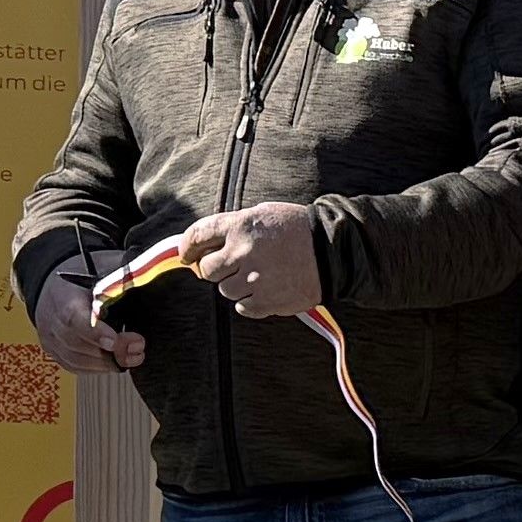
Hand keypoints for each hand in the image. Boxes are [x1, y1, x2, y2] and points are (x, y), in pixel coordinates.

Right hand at [32, 263, 146, 376]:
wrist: (56, 286)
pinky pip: (76, 367)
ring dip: (107, 363)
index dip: (95, 332)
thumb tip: (149, 281)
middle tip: (137, 349)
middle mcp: (51, 321)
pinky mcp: (56, 353)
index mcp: (62, 296)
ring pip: (76, 360)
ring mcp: (51, 340)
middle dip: (110, 351)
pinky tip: (116, 362)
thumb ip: (121, 278)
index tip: (116, 340)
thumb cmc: (83, 277)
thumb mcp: (102, 269)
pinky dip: (98, 368)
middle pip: (76, 344)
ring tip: (134, 356)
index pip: (73, 318)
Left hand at [165, 198, 328, 321]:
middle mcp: (243, 252)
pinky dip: (252, 302)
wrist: (334, 251)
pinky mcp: (267, 301)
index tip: (188, 256)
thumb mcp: (263, 214)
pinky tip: (268, 289)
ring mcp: (254, 279)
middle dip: (217, 269)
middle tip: (235, 266)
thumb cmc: (297, 229)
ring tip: (260, 276)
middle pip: (207, 271)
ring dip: (237, 286)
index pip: (197, 236)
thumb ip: (233, 227)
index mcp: (240, 226)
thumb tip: (203, 244)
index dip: (187, 248)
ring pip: (225, 291)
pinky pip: (243, 308)